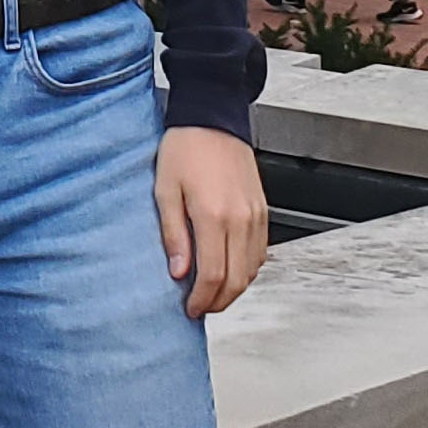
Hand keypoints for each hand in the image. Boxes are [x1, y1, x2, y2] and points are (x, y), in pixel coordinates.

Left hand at [154, 126, 266, 319]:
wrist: (213, 119)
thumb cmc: (185, 148)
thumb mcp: (164, 190)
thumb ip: (173, 234)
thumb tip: (178, 272)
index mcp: (213, 215)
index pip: (213, 275)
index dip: (202, 299)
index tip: (190, 308)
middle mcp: (240, 219)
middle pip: (236, 280)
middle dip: (218, 301)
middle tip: (200, 307)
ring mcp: (256, 216)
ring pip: (252, 270)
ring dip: (234, 289)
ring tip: (212, 293)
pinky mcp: (263, 211)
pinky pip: (260, 253)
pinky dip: (247, 270)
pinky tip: (229, 270)